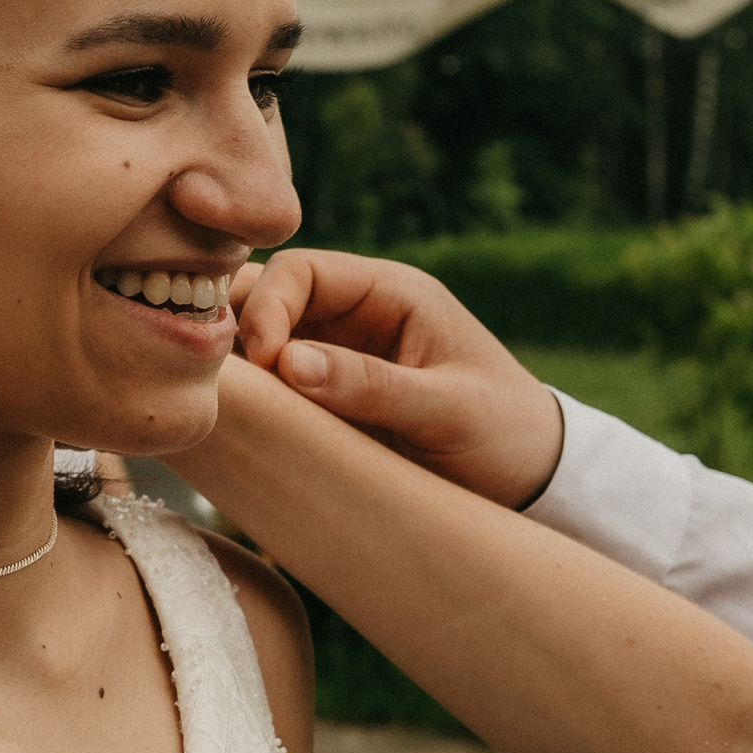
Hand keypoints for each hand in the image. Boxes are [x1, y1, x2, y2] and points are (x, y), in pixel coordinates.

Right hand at [227, 250, 564, 507]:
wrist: (532, 480)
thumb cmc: (505, 434)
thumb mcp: (448, 410)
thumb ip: (372, 385)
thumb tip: (288, 362)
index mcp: (392, 293)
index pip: (301, 272)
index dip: (268, 307)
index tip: (264, 363)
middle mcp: (355, 315)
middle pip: (267, 296)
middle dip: (235, 328)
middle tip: (220, 379)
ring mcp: (336, 356)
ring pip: (257, 341)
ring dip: (236, 366)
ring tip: (221, 403)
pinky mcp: (325, 398)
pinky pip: (271, 387)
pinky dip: (249, 399)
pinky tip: (234, 424)